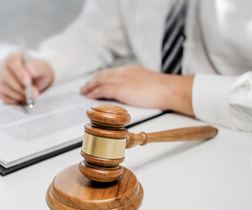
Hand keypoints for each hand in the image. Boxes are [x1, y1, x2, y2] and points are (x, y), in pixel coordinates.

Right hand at [0, 52, 54, 103]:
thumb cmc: (39, 73)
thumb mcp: (44, 69)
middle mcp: (3, 65)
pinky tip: (22, 98)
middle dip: (21, 88)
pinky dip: (14, 100)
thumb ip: (38, 68)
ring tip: (30, 96)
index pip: (12, 62)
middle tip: (34, 94)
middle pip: (6, 77)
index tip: (28, 83)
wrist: (37, 81)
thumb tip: (30, 70)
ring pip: (4, 88)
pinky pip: (3, 96)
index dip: (19, 73)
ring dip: (18, 95)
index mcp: (14, 56)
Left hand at [80, 64, 194, 115]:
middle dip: (92, 81)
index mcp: (130, 70)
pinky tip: (89, 97)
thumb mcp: (147, 84)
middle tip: (84, 87)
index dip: (101, 77)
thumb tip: (131, 93)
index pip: (111, 73)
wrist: (169, 89)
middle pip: (102, 75)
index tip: (95, 81)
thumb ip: (136, 86)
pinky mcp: (120, 88)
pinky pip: (102, 90)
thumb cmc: (163, 90)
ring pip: (99, 81)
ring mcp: (121, 79)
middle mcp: (123, 72)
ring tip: (83, 92)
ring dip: (89, 87)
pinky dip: (94, 93)